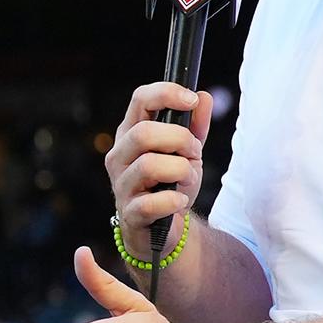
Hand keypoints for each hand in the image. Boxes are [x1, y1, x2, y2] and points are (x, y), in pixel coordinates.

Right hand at [105, 82, 211, 252]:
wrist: (164, 229)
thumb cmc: (171, 184)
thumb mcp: (187, 152)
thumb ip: (195, 126)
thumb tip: (203, 98)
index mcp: (131, 133)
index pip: (140, 99)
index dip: (166, 93)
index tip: (191, 99)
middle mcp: (119, 155)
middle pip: (143, 133)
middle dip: (180, 139)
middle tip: (194, 152)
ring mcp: (121, 184)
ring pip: (149, 165)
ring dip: (180, 170)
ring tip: (188, 178)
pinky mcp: (129, 213)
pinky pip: (150, 203)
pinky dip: (173, 201)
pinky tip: (179, 202)